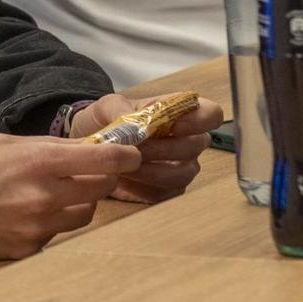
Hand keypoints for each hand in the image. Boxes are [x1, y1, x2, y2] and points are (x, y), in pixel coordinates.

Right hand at [0, 133, 141, 261]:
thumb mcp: (3, 144)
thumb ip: (47, 148)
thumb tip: (87, 151)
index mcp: (38, 162)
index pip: (105, 161)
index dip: (125, 157)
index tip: (130, 155)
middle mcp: (43, 196)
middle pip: (100, 190)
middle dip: (99, 179)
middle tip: (85, 173)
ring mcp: (36, 227)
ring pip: (83, 215)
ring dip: (76, 203)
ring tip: (46, 195)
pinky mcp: (27, 250)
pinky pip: (56, 235)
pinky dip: (49, 224)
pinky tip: (21, 215)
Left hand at [69, 92, 221, 202]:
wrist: (92, 145)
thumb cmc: (108, 121)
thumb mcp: (108, 107)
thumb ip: (119, 109)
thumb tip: (131, 123)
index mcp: (180, 114)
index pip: (210, 114)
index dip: (199, 121)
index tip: (174, 126)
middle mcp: (188, 141)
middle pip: (194, 146)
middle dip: (163, 149)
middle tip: (136, 149)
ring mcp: (181, 168)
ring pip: (182, 174)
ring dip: (152, 171)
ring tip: (125, 166)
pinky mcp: (167, 191)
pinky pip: (164, 194)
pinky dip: (141, 189)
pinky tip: (123, 179)